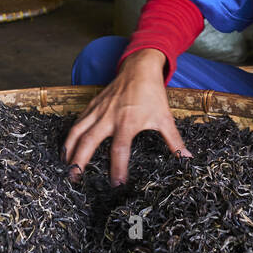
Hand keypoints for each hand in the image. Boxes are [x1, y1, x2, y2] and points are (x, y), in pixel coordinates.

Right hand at [63, 48, 189, 185]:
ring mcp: (98, 110)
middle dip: (79, 162)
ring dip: (69, 150)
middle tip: (74, 180)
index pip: (119, 150)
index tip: (116, 185)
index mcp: (127, 122)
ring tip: (65, 167)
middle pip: (89, 142)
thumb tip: (187, 159)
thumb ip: (174, 141)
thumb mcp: (165, 118)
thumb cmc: (152, 93)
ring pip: (77, 131)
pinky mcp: (92, 105)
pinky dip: (70, 136)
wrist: (140, 67)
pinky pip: (77, 122)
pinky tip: (67, 147)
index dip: (117, 169)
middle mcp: (109, 117)